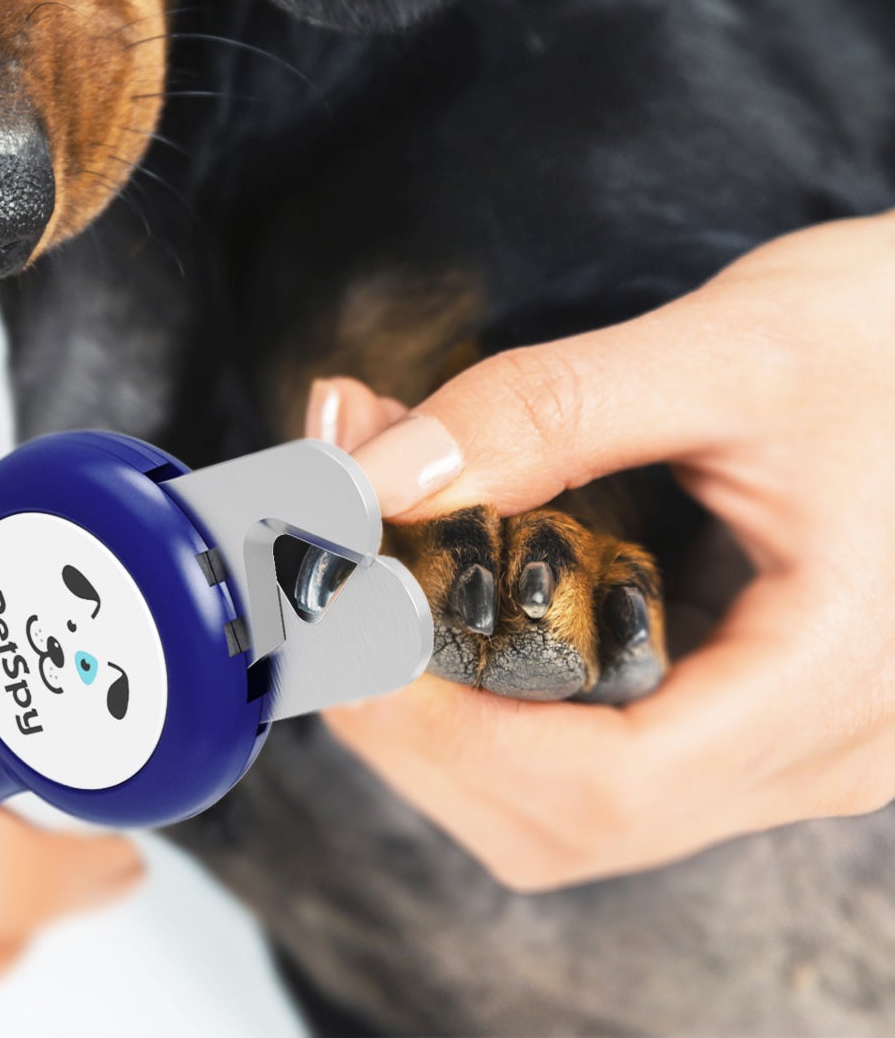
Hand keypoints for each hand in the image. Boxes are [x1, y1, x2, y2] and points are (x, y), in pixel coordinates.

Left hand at [307, 212, 894, 890]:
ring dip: (432, 693)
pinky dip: (481, 671)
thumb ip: (541, 412)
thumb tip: (372, 478)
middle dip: (412, 717)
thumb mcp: (721, 349)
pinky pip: (584, 737)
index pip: (608, 788)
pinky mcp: (734, 702)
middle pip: (562, 818)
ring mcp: (775, 740)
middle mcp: (815, 749)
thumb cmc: (885, 340)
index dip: (444, 732)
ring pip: (559, 796)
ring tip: (366, 550)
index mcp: (833, 683)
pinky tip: (435, 560)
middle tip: (321, 585)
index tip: (338, 633)